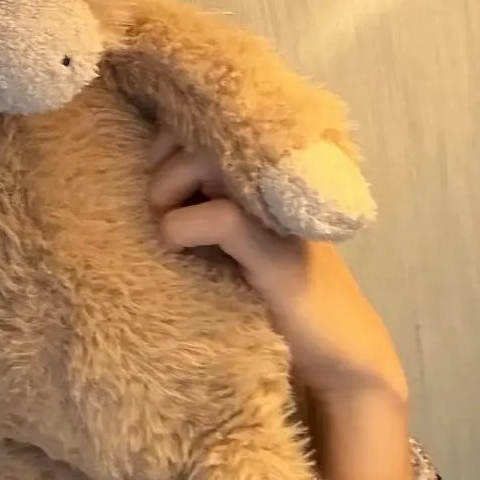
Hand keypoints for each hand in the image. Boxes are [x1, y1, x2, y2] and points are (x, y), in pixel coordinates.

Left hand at [146, 130, 408, 406]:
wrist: (336, 356)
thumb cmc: (273, 295)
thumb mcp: (229, 241)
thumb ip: (204, 205)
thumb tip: (144, 186)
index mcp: (264, 174)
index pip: (206, 123)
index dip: (169, 141)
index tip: (155, 179)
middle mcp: (275, 181)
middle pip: (202, 134)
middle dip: (164, 165)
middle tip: (160, 208)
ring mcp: (279, 213)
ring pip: (208, 161)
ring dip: (170, 187)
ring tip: (167, 226)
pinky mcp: (279, 255)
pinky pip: (221, 218)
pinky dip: (183, 227)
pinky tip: (177, 247)